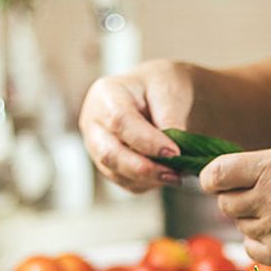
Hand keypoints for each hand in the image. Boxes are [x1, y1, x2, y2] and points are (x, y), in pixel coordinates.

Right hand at [78, 60, 194, 192]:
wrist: (158, 94)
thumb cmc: (162, 86)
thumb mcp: (170, 90)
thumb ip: (170, 118)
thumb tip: (173, 153)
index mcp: (105, 95)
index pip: (120, 121)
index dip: (146, 141)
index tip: (174, 152)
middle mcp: (93, 122)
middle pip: (109, 153)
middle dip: (143, 168)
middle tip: (175, 174)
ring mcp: (97, 146)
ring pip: (115, 172)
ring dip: (147, 179)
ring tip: (176, 176)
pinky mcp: (107, 164)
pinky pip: (124, 182)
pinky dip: (147, 184)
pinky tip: (167, 176)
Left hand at [199, 145, 270, 267]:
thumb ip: (252, 166)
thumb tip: (211, 180)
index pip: (216, 176)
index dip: (213, 179)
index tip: (218, 181)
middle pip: (225, 204)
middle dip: (239, 198)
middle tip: (268, 194)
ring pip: (239, 226)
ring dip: (254, 219)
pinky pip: (250, 248)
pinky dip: (261, 241)